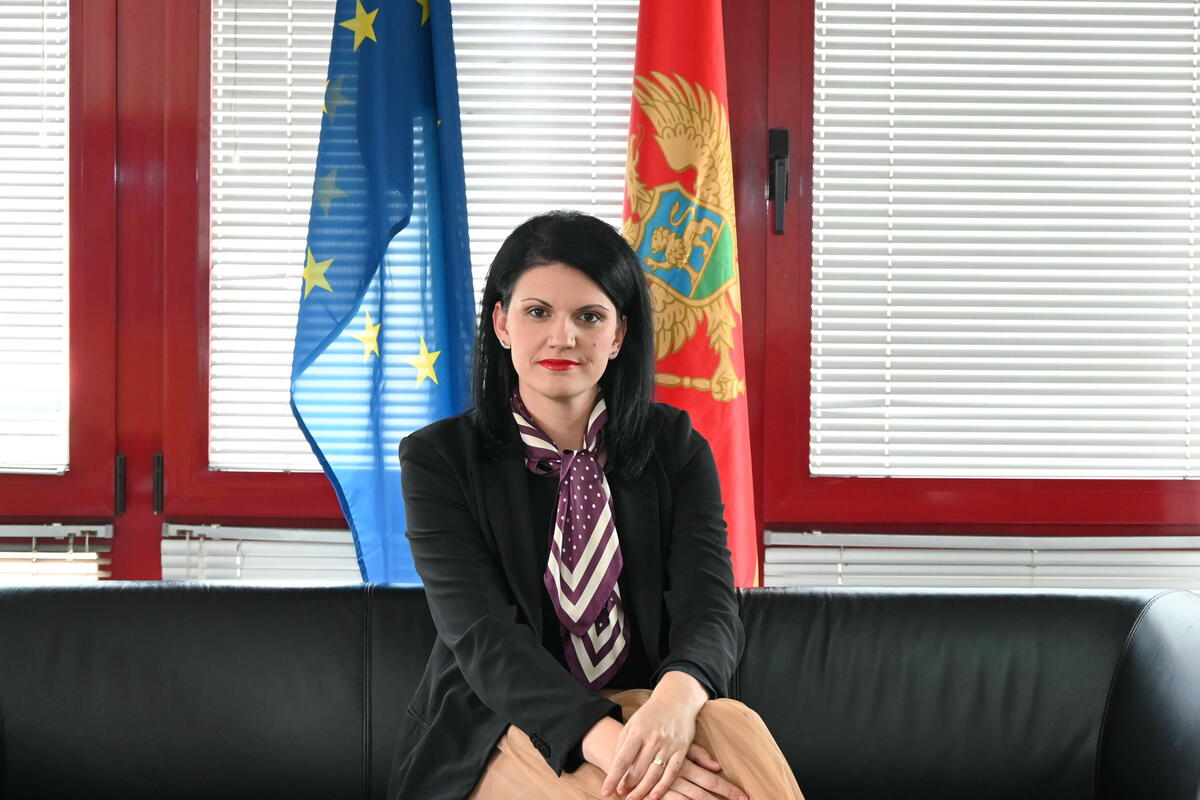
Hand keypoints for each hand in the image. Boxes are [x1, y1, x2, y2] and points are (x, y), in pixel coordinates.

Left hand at [599, 675, 747, 799]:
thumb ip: (623, 743)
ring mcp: (668, 744)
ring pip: (653, 774)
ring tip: (633, 799)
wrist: (677, 699)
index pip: (622, 760)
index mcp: (637, 731)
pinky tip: (654, 796)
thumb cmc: (650, 713)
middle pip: (637, 770)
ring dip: (642, 790)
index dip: (613, 778)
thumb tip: (614, 768)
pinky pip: (671, 772)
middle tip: (621, 795)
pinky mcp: (682, 749)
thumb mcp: (632, 723)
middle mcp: (653, 738)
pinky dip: (663, 787)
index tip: (606, 791)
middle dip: (627, 786)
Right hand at [630, 743, 748, 799]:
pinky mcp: (651, 795)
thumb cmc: (653, 743)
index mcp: (684, 762)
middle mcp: (676, 775)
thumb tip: (716, 766)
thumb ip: (697, 755)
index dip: (728, 789)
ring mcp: (664, 786)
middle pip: (703, 794)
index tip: (745, 797)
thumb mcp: (677, 745)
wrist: (619, 747)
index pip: (711, 779)